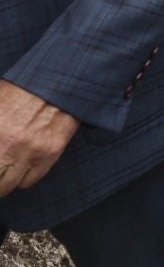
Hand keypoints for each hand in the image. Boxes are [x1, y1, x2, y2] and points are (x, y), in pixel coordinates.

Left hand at [0, 80, 79, 197]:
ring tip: (3, 171)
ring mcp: (29, 152)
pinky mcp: (50, 153)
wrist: (56, 79)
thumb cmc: (18, 90)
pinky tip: (20, 167)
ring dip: (2, 182)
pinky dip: (22, 178)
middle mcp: (7, 147)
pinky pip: (29, 181)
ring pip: (7, 186)